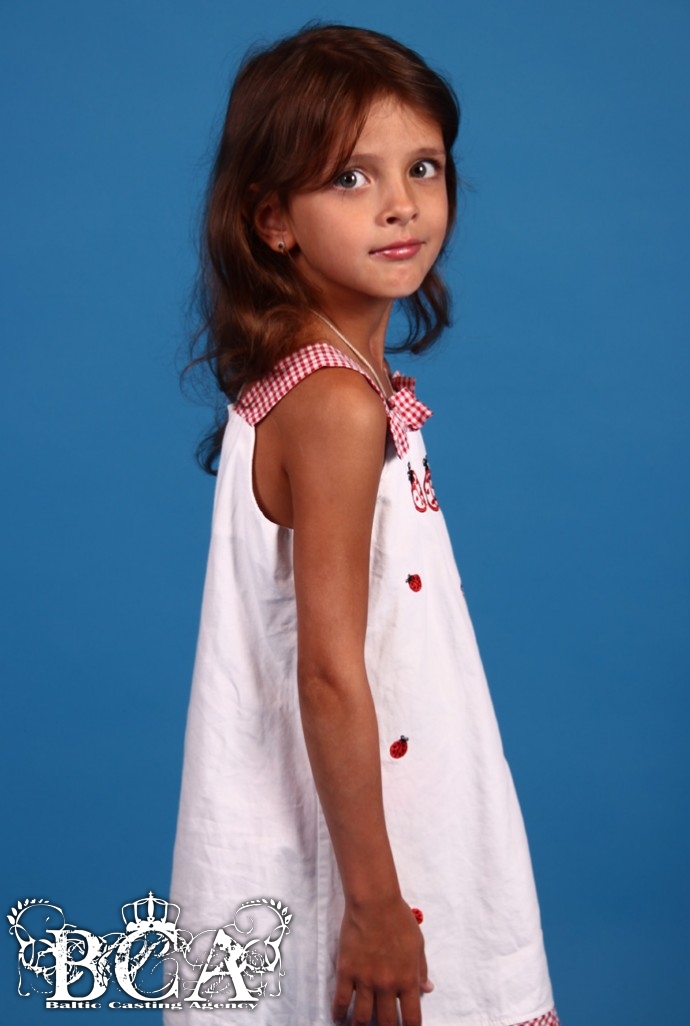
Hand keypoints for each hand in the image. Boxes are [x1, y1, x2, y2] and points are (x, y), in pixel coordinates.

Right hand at [332, 896, 431, 1025]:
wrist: (374, 902)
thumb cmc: (399, 919)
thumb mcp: (418, 944)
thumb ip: (421, 969)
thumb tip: (427, 988)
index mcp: (407, 979)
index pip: (412, 1018)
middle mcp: (387, 985)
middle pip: (386, 1022)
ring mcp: (365, 980)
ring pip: (362, 1017)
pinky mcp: (347, 971)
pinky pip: (341, 1000)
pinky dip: (339, 1013)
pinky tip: (339, 1018)